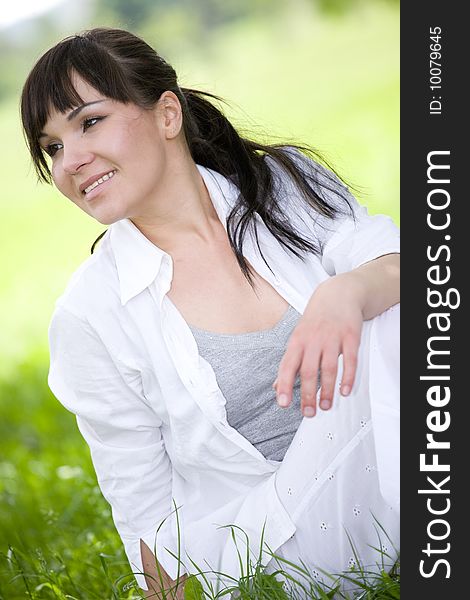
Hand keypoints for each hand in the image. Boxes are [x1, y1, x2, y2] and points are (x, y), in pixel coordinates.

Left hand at [273, 273, 364, 416]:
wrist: (338, 295)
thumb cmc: (316, 319)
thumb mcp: (298, 337)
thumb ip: (289, 363)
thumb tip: (276, 386)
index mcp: (297, 341)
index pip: (287, 366)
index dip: (284, 385)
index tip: (283, 403)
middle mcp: (313, 340)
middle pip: (309, 371)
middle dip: (308, 395)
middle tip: (309, 413)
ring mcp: (332, 338)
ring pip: (329, 369)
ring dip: (327, 391)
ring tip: (326, 406)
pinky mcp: (350, 337)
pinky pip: (349, 361)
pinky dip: (347, 378)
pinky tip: (344, 391)